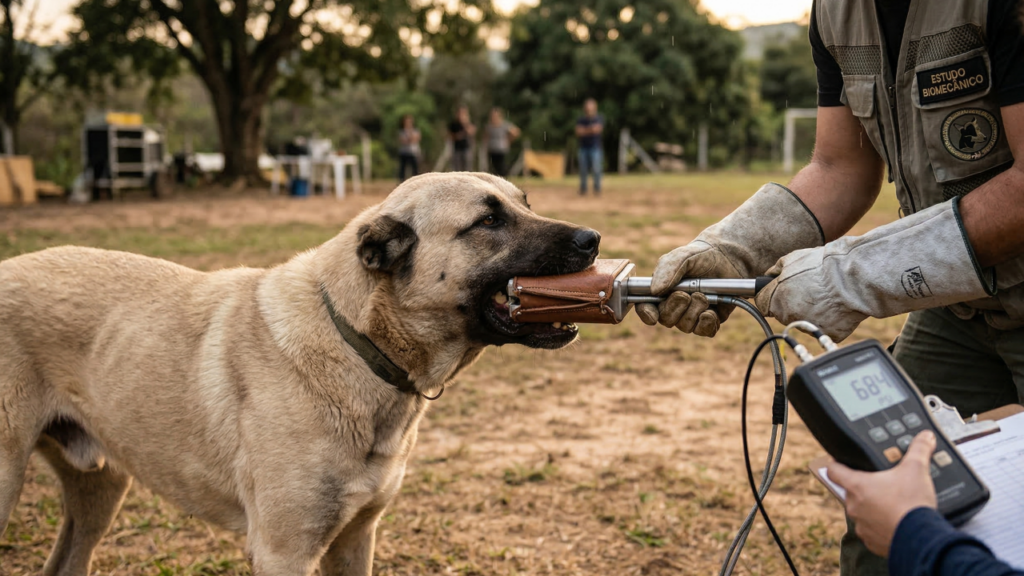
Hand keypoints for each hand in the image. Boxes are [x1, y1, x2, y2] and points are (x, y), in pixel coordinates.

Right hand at [634, 241, 737, 336]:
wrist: (728, 258)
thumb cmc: (701, 256)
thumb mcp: (682, 256)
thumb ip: (667, 270)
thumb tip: (655, 290)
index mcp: (661, 290)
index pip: (645, 307)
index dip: (646, 313)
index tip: (652, 316)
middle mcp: (674, 305)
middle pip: (666, 319)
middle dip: (675, 308)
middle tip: (687, 294)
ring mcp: (691, 315)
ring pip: (685, 327)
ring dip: (694, 312)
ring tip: (703, 296)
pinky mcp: (709, 320)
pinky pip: (704, 331)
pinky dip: (707, 323)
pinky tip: (711, 311)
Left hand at [754, 247, 866, 341]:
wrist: (854, 276)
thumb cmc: (823, 265)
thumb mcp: (792, 259)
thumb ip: (774, 271)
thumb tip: (767, 277)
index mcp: (776, 299)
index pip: (762, 303)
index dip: (769, 295)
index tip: (777, 291)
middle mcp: (789, 317)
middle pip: (782, 313)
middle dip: (789, 303)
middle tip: (808, 289)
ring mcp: (809, 327)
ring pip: (803, 321)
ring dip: (809, 312)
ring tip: (825, 295)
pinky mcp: (829, 334)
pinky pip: (825, 328)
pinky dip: (829, 319)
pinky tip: (836, 305)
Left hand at [826, 431, 938, 556]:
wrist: (921, 538)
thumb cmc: (912, 503)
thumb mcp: (917, 469)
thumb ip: (919, 450)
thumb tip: (925, 436)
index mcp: (857, 486)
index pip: (834, 471)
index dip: (836, 464)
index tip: (840, 461)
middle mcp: (854, 506)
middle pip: (850, 491)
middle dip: (864, 487)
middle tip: (881, 483)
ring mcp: (862, 526)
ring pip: (861, 512)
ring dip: (872, 508)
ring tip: (891, 503)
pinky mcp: (872, 542)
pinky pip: (871, 531)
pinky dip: (880, 526)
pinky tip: (895, 521)